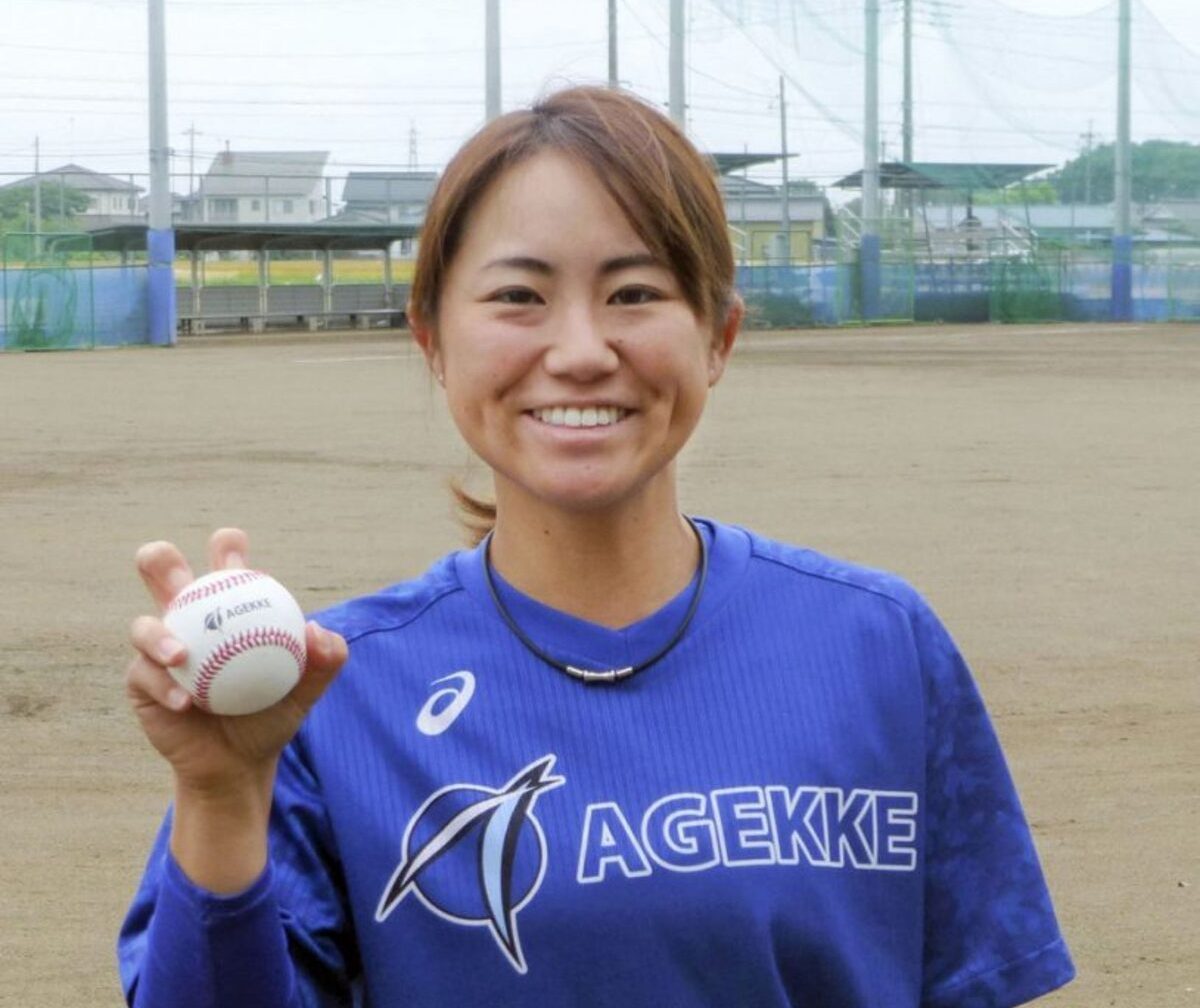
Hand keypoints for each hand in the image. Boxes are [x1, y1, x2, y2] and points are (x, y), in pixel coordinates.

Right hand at [126, 528, 347, 796]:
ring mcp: (157, 648)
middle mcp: (188, 618)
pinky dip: (165, 687)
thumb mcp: (306, 690)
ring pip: (142, 625)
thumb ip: (325, 659)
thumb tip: (316, 631)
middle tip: (182, 581)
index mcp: (227, 605)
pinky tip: (186, 702)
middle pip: (162, 572)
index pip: (224, 561)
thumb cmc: (273, 714)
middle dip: (159, 558)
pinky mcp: (140, 681)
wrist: (240, 763)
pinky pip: (144, 676)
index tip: (240, 565)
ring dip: (157, 636)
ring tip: (180, 656)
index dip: (227, 548)